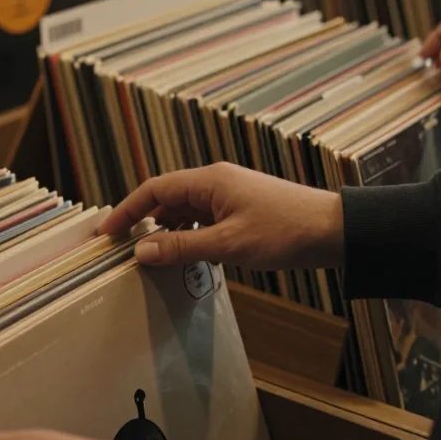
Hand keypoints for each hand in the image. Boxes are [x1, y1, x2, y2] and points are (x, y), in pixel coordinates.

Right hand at [99, 162, 344, 269]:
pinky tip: (188, 257)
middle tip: (123, 249)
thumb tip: (140, 252)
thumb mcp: (227, 244)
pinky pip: (203, 220)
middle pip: (166, 199)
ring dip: (167, 233)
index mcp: (209, 181)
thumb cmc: (285, 232)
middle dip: (143, 223)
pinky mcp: (241, 210)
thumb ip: (181, 248)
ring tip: (153, 258)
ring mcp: (229, 195)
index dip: (126, 210)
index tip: (106, 233)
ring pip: (185, 211)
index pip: (154, 190)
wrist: (334, 231)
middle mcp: (216, 182)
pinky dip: (189, 236)